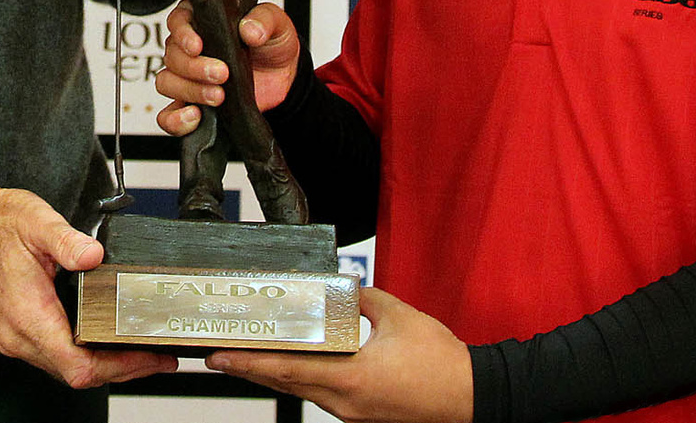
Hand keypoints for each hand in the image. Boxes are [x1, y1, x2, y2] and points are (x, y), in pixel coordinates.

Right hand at [0, 160, 175, 387]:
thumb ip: (68, 241)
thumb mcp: (36, 222)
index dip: (118, 368)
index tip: (147, 358)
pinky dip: (83, 355)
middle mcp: (17, 335)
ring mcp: (13, 337)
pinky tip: (102, 341)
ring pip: (65, 368)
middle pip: (76, 374)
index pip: (77, 366)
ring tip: (137, 351)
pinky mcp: (13, 331)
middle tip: (155, 357)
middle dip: (120, 369)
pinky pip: (53, 355)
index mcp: (26, 315)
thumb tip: (94, 255)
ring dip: (103, 366)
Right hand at [155, 0, 301, 132]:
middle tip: (221, 73)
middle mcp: (189, 48)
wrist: (282, 79)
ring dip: (189, 91)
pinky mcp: (191, 104)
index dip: (183, 34)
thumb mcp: (277, 24)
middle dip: (194, 67)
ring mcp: (188, 78)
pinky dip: (175, 119)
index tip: (197, 46)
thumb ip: (265, 20)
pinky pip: (168, 115)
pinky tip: (195, 116)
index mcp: (203, 21)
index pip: (178, 20)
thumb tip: (249, 30)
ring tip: (218, 96)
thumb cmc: (272, 44)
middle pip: (172, 55)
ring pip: (167, 82)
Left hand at [204, 287, 473, 421]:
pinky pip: (323, 396)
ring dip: (275, 376)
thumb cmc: (440, 362)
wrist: (473, 397)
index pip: (287, 369)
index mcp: (351, 378)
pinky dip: (303, 380)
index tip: (222, 357)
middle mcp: (346, 403)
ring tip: (250, 358)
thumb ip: (363, 298)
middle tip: (221, 356)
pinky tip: (295, 366)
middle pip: (287, 385)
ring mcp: (354, 414)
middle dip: (252, 370)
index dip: (250, 363)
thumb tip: (343, 286)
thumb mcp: (398, 317)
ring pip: (303, 392)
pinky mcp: (364, 415)